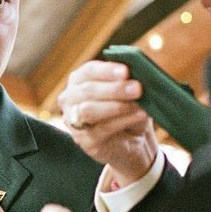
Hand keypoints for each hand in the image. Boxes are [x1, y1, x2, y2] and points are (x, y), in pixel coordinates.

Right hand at [56, 60, 159, 185]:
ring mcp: (74, 120)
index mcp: (79, 79)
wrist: (131, 141)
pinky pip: (101, 129)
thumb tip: (136, 79)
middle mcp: (70, 98)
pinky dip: (123, 121)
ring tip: (140, 105)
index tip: (125, 71)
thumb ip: (129, 83)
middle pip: (88, 90)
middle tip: (138, 88)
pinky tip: (139, 116)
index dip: (107, 70)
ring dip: (117, 106)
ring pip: (89, 110)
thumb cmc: (127, 110)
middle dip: (115, 89)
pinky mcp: (83, 141)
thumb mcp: (129, 92)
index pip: (89, 70)